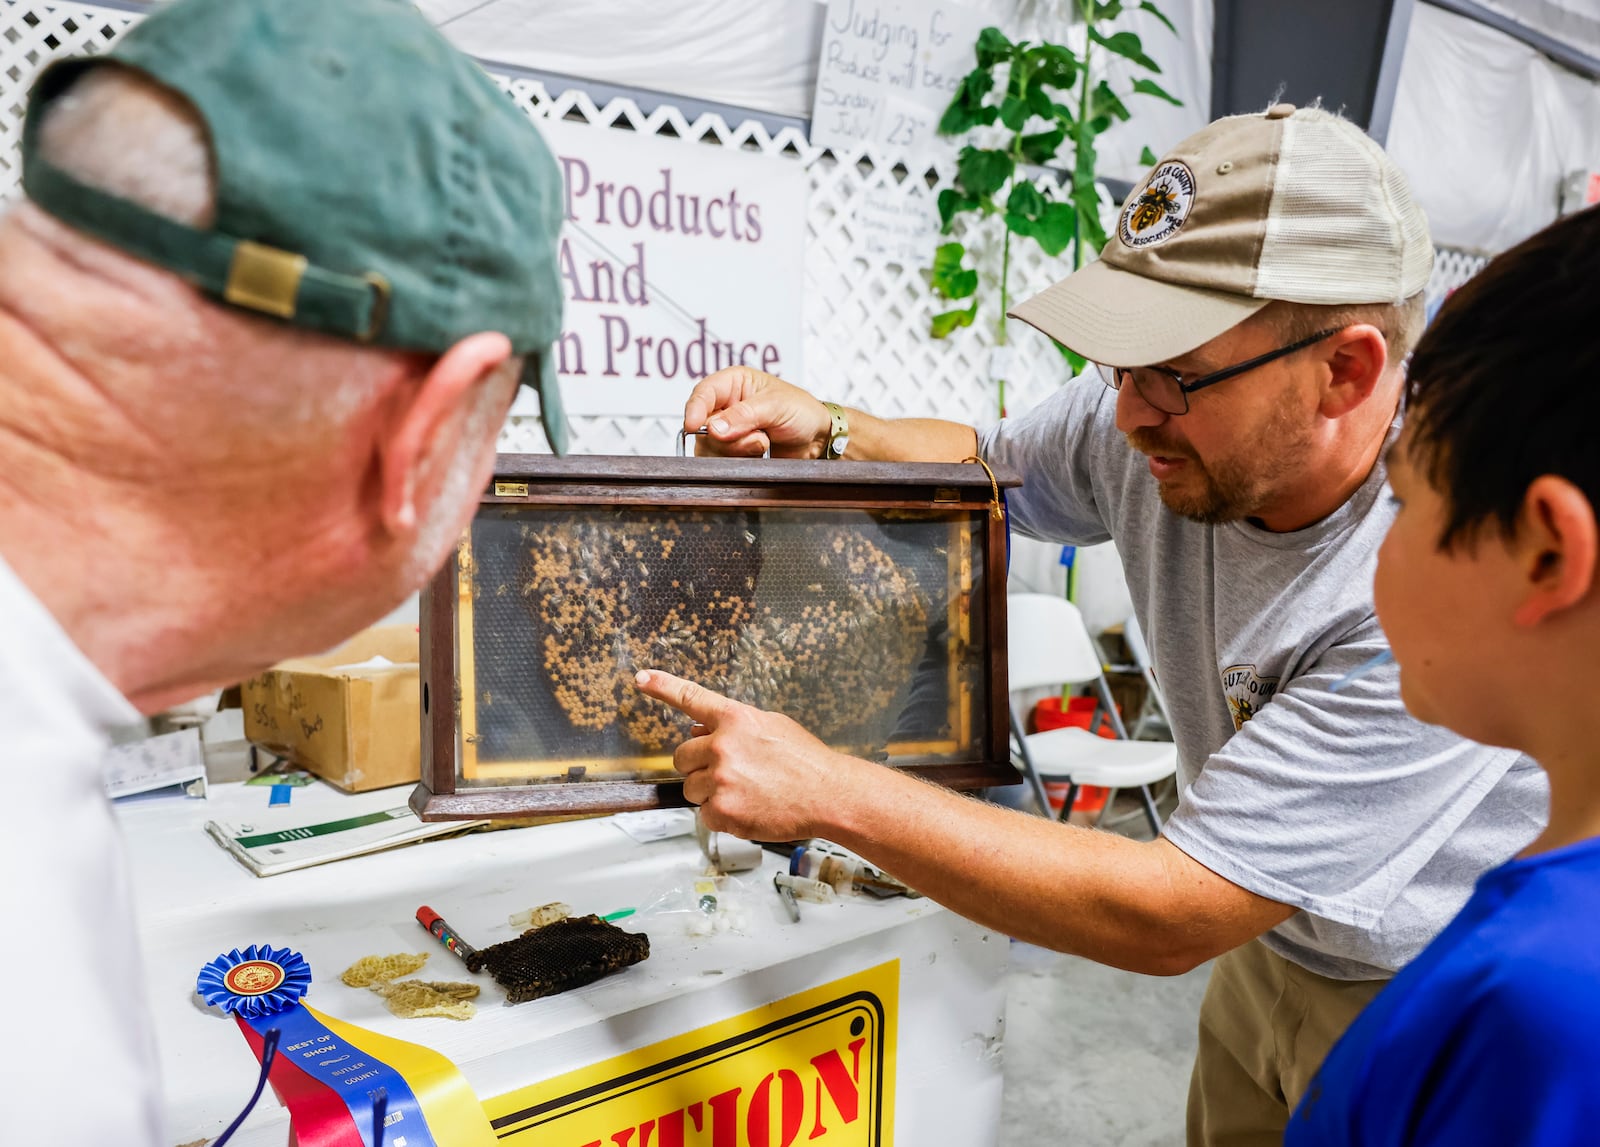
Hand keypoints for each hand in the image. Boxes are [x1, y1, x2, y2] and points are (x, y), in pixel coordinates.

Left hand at [633, 669, 861, 839]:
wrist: (829, 795)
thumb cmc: (806, 762)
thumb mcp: (772, 726)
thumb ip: (735, 726)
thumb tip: (700, 728)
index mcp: (735, 719)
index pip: (691, 698)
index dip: (663, 686)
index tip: (642, 678)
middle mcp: (722, 746)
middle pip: (681, 757)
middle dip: (698, 767)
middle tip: (729, 774)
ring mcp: (721, 780)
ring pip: (690, 789)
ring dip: (709, 793)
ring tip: (745, 792)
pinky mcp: (723, 811)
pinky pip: (705, 814)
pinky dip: (722, 816)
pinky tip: (749, 809)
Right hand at [683, 366, 831, 457]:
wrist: (818, 440)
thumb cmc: (802, 411)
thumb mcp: (775, 406)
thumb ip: (744, 416)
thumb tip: (714, 428)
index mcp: (733, 384)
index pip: (703, 393)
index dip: (695, 410)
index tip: (695, 426)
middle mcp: (725, 406)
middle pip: (703, 426)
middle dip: (729, 437)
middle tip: (758, 437)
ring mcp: (728, 432)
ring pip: (711, 447)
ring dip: (738, 450)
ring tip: (764, 442)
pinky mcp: (732, 453)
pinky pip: (722, 462)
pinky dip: (740, 461)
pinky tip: (760, 453)